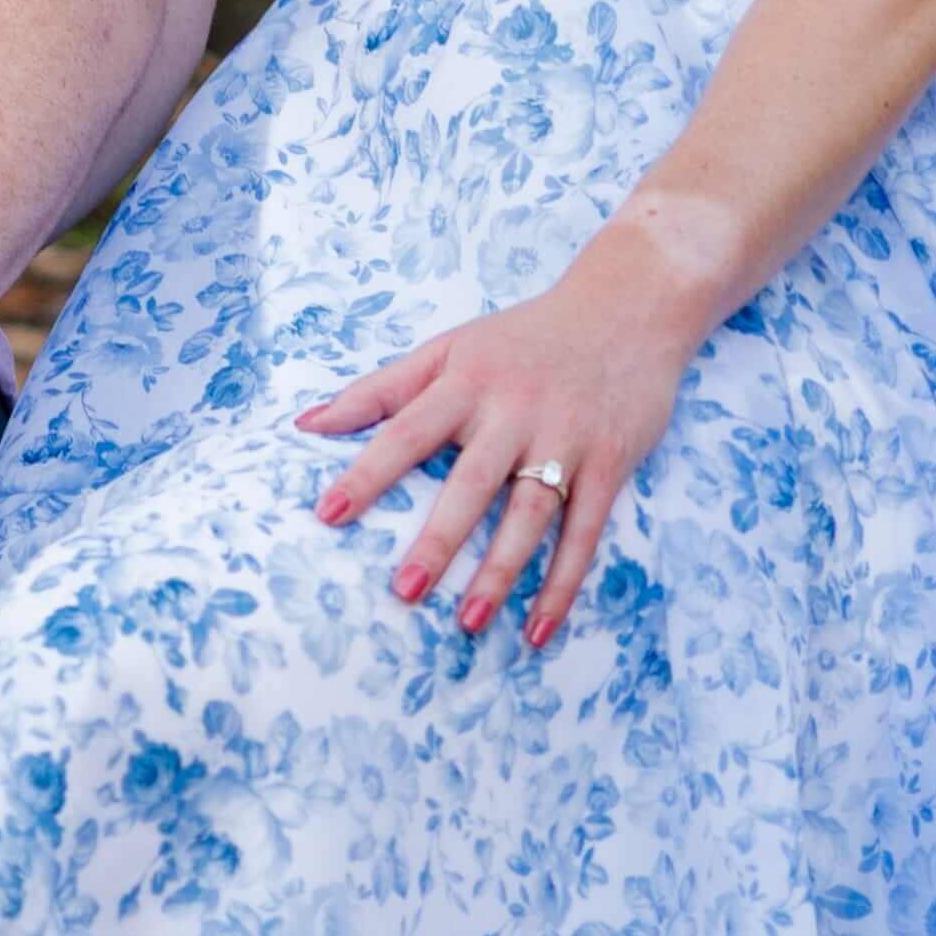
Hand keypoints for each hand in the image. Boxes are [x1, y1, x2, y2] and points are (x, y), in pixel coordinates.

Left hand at [294, 225, 712, 648]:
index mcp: (466, 381)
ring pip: (530, 514)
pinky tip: (538, 628)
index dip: (367, 474)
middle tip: (405, 590)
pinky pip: (584, 531)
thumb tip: (306, 424)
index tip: (327, 515)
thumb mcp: (451, 347)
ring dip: (500, 572)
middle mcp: (514, 411)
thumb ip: (381, 389)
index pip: (406, 432)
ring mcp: (565, 439)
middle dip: (439, 538)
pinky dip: (563, 582)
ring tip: (468, 622)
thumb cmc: (525, 337)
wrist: (629, 307)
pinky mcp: (610, 463)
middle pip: (471, 482)